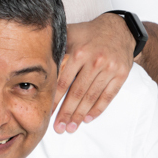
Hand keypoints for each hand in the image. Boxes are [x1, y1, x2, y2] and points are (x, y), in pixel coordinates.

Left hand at [55, 14, 134, 131]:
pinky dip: (98, 109)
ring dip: (80, 115)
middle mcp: (94, 61)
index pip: (63, 81)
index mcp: (79, 52)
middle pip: (77, 92)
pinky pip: (108, 96)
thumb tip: (36, 62)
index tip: (47, 112)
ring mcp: (109, 69)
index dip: (54, 99)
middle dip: (66, 112)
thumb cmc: (90, 34)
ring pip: (91, 97)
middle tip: (58, 128)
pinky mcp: (121, 75)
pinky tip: (88, 118)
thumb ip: (56, 48)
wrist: (120, 29)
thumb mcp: (71, 34)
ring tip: (71, 127)